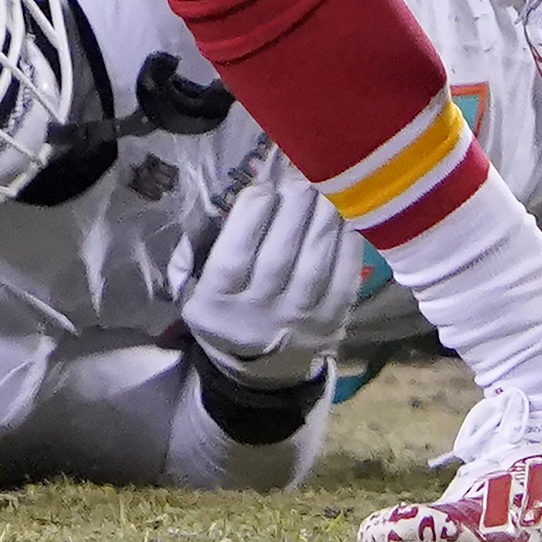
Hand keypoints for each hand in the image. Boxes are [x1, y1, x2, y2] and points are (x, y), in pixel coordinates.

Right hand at [180, 158, 361, 388]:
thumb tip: (221, 196)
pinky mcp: (331, 324)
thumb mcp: (193, 287)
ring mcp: (298, 323)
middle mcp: (257, 317)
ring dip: (324, 217)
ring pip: (314, 265)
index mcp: (216, 304)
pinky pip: (343, 279)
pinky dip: (348, 243)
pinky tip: (347, 214)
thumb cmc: (226, 309)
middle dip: (294, 206)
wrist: (261, 372)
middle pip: (279, 256)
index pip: (234, 257)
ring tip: (328, 182)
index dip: (252, 216)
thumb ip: (194, 246)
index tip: (264, 185)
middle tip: (304, 169)